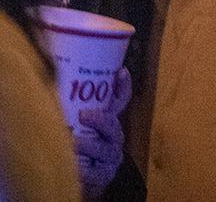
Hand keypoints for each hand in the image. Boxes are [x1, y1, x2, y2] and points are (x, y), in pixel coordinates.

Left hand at [73, 68, 129, 198]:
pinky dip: (82, 169)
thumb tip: (54, 81)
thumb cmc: (75, 150)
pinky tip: (73, 167)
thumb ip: (70, 110)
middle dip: (100, 119)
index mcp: (108, 123)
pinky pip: (94, 172)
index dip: (123, 86)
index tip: (121, 72)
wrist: (79, 181)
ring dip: (87, 145)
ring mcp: (110, 158)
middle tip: (83, 115)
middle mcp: (113, 138)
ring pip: (104, 149)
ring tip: (72, 143)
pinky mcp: (103, 176)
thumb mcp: (76, 128)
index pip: (120, 102)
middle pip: (113, 125)